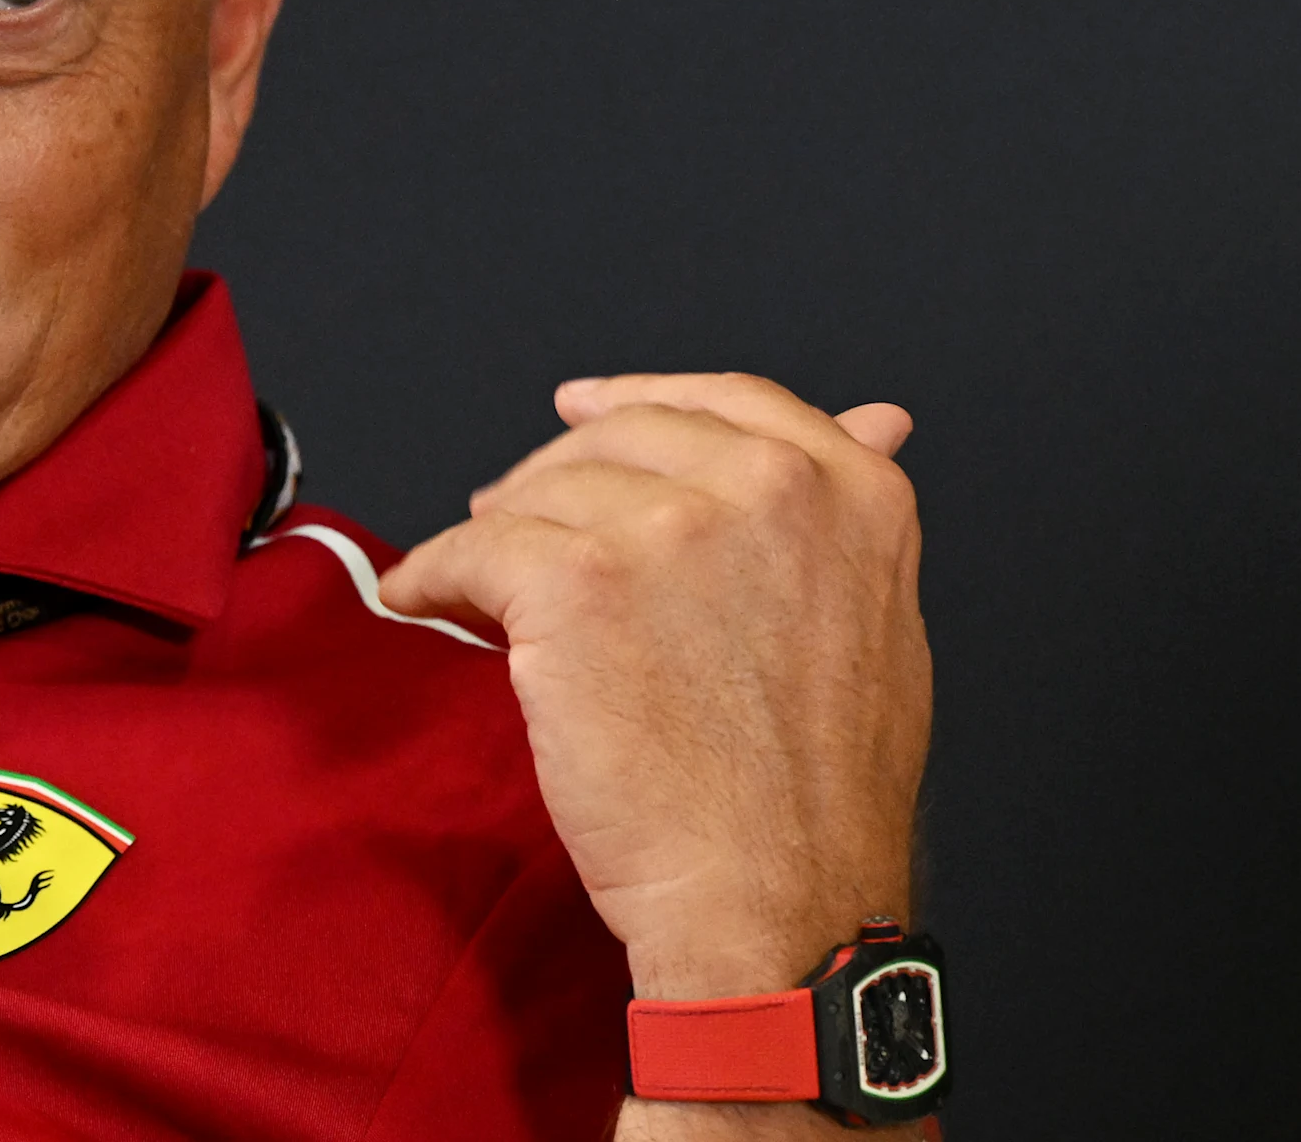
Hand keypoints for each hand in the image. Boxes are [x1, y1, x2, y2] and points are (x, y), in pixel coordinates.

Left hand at [381, 374, 930, 999]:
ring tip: (478, 592)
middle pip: (619, 441)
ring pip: (540, 495)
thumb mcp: (878, 624)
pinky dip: (433, 576)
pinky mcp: (576, 581)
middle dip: (556, 483)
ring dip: (498, 540)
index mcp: (847, 490)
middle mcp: (766, 487)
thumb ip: (846, 516)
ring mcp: (669, 529)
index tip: (582, 410)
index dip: (641, 403)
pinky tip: (422, 600)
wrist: (771, 899)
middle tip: (516, 528)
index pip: (724, 402)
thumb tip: (875, 419)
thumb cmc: (817, 799)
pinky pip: (471, 551)